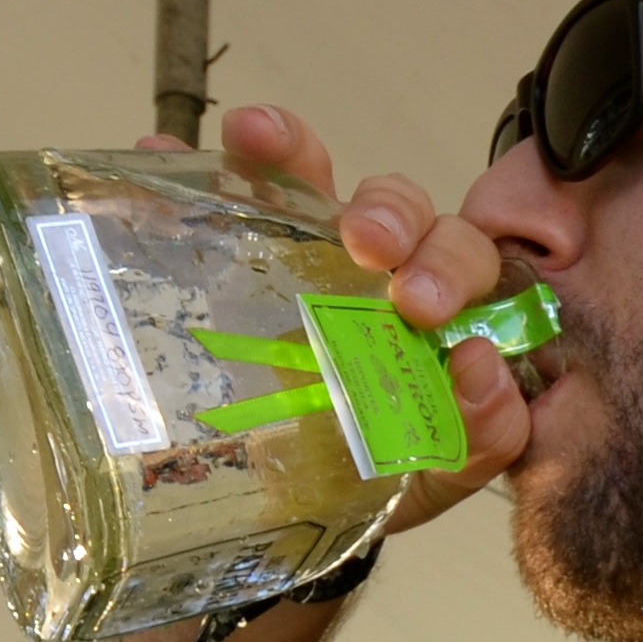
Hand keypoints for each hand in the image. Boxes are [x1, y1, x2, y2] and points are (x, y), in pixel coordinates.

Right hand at [204, 103, 533, 532]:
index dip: (448, 264)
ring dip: (292, 155)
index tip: (420, 306)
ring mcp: (311, 254)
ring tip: (254, 136)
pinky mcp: (246, 253)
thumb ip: (483, 434)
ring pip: (318, 181)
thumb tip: (482, 371)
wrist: (300, 504)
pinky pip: (231, 192)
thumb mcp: (441, 469)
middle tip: (369, 247)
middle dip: (388, 214)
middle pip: (400, 209)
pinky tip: (159, 151)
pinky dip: (199, 164)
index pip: (460, 258)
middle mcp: (381, 268)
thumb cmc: (384, 472)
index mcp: (439, 310)